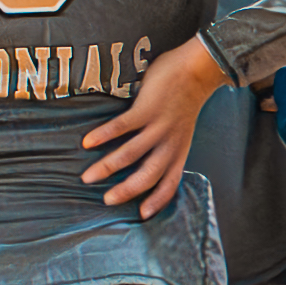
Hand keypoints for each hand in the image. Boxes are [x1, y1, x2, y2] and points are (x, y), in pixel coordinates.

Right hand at [84, 43, 222, 213]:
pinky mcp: (147, 108)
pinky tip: (87, 142)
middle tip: (106, 200)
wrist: (198, 69)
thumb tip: (143, 157)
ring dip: (107, 167)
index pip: (171, 183)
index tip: (142, 215)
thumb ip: (166, 144)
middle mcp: (170, 143)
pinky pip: (122, 127)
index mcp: (179, 150)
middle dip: (126, 191)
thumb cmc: (185, 98)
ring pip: (131, 154)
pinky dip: (104, 136)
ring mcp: (158, 126)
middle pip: (148, 175)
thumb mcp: (182, 129)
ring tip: (88, 176)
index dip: (158, 201)